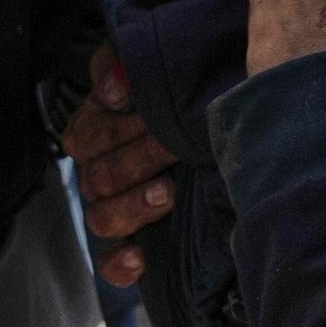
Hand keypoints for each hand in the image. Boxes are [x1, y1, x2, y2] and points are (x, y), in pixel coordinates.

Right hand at [63, 41, 176, 286]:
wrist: (240, 129)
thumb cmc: (195, 91)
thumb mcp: (165, 66)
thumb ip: (126, 63)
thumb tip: (115, 79)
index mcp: (106, 128)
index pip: (85, 133)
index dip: (108, 122)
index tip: (136, 105)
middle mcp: (107, 169)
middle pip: (97, 174)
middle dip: (134, 158)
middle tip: (169, 146)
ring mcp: (119, 207)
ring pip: (101, 216)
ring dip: (132, 205)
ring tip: (166, 192)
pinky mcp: (136, 242)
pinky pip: (111, 263)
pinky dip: (120, 264)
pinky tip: (140, 258)